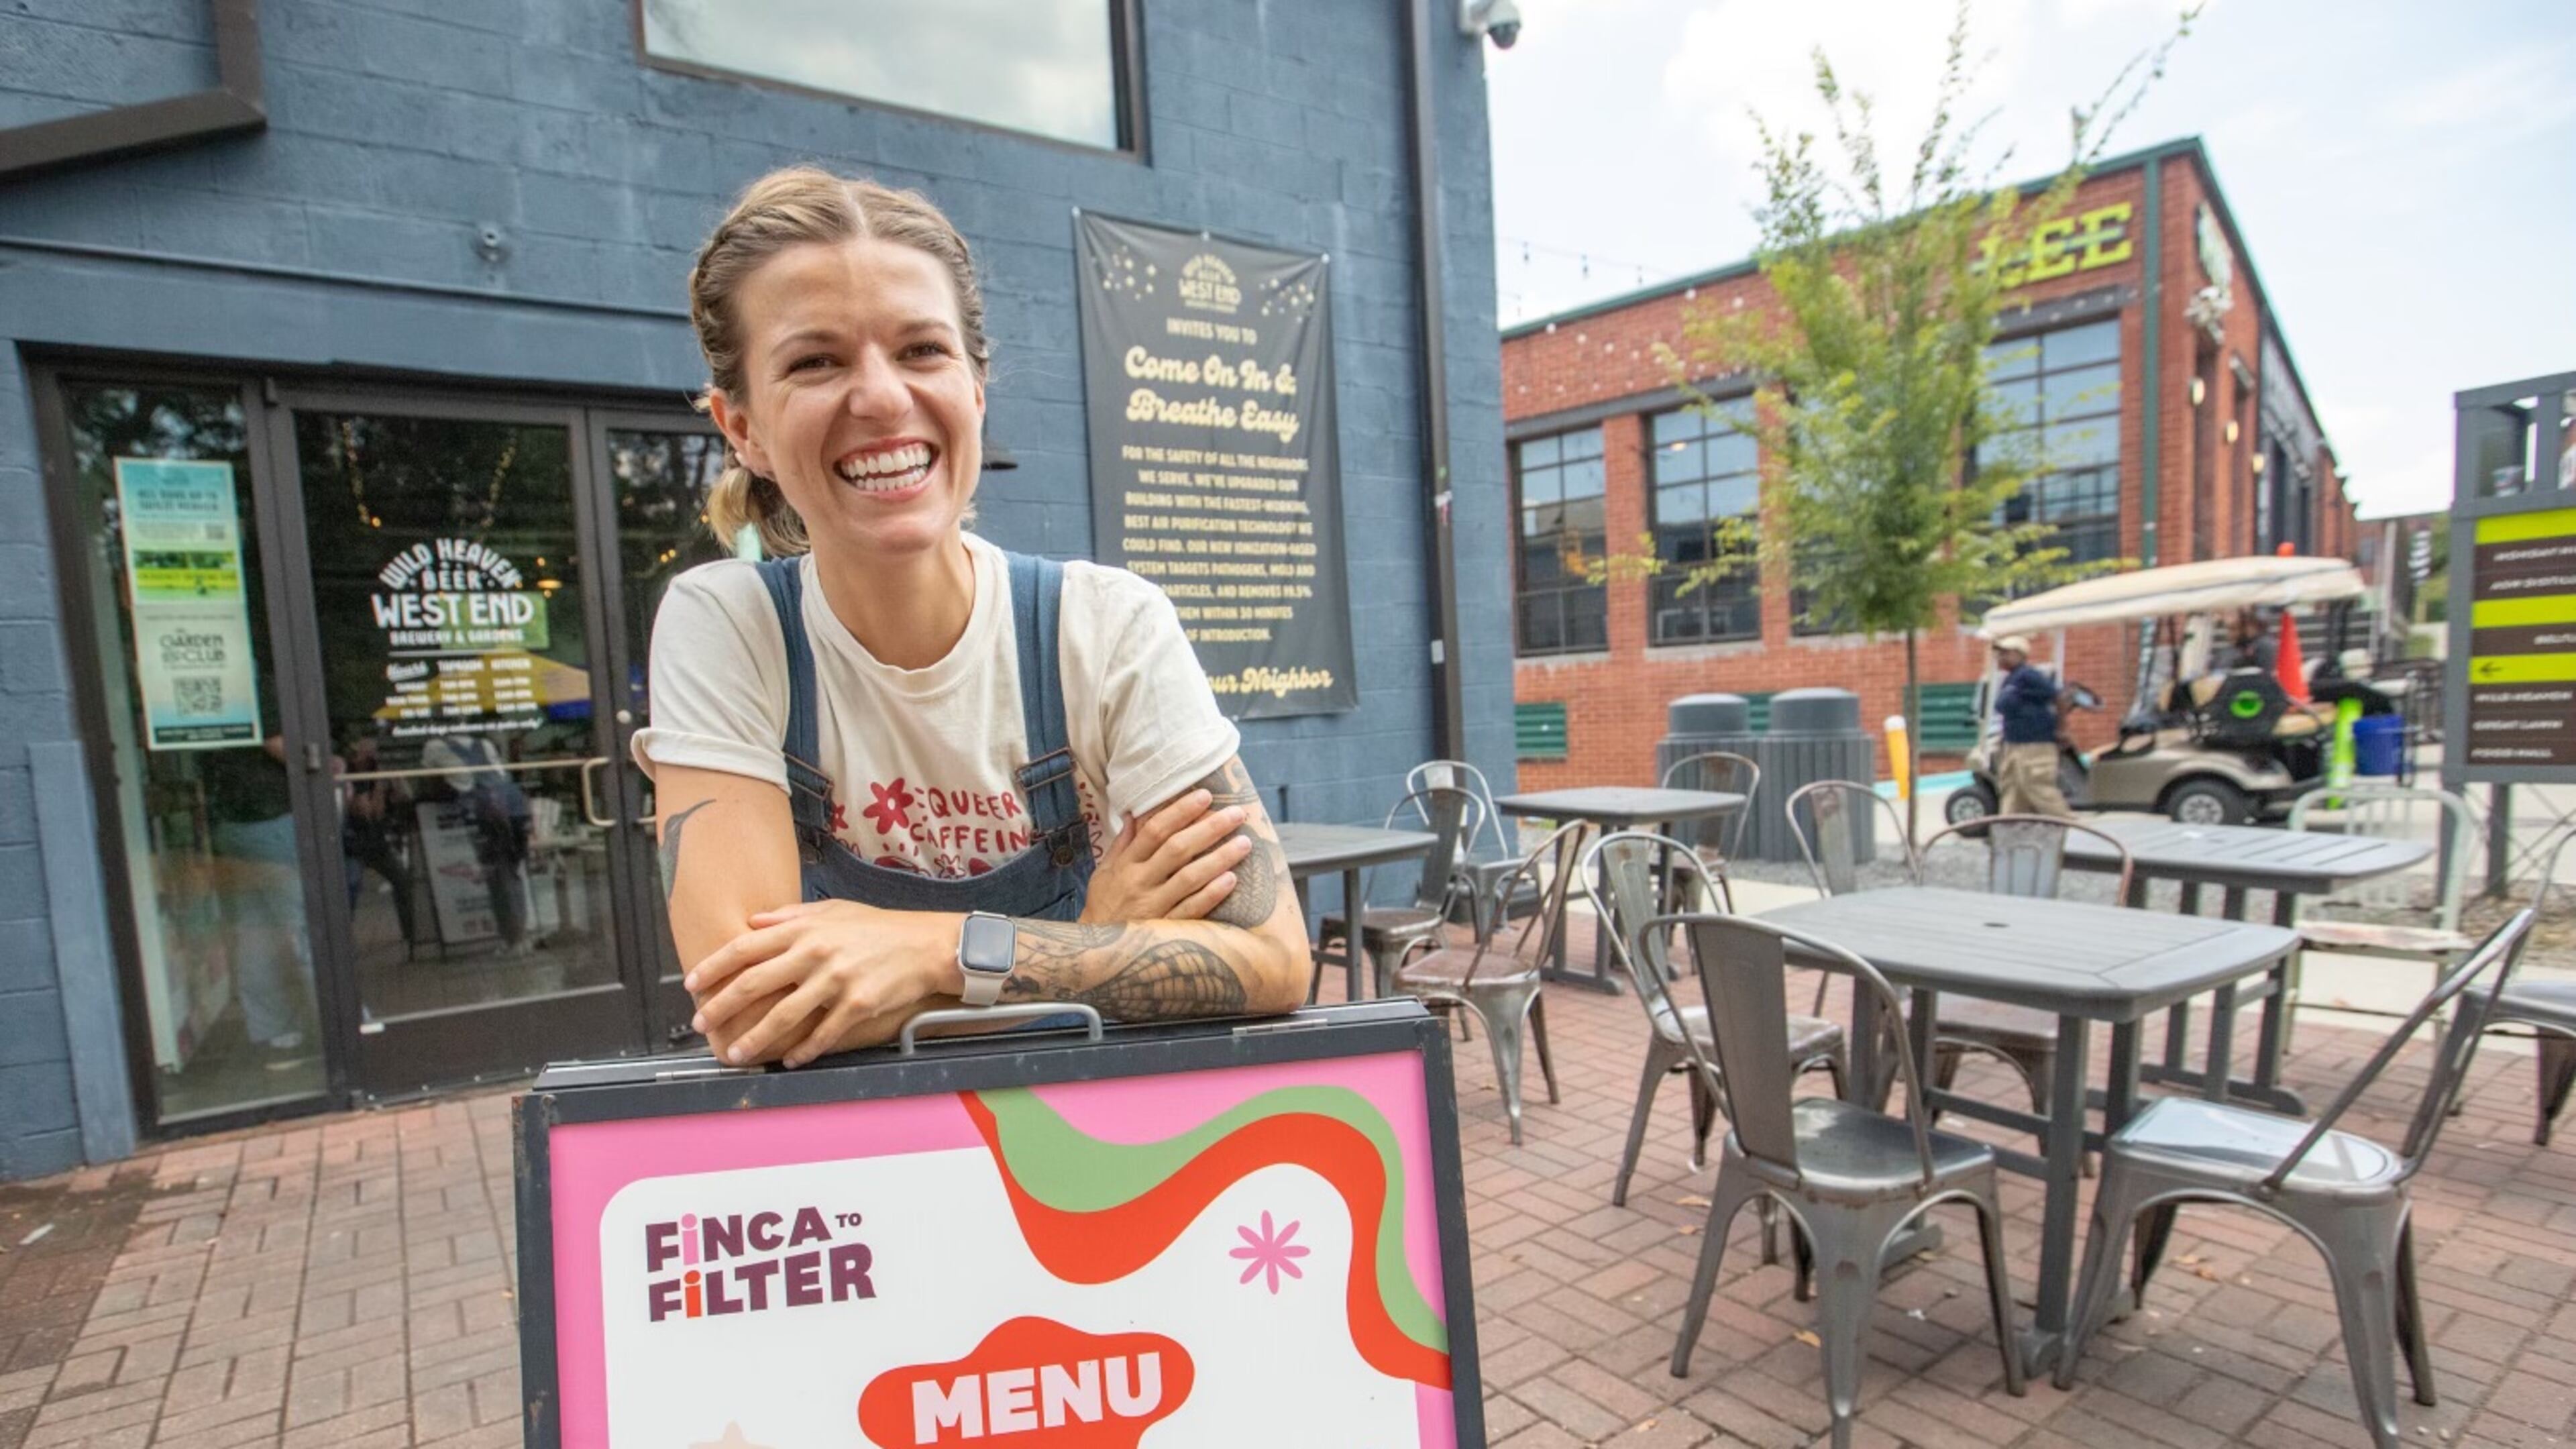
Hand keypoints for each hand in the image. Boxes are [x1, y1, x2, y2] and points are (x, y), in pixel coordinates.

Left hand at [685, 900, 956, 1067]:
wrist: (925, 945)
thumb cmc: (879, 928)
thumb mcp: (833, 911)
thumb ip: (790, 916)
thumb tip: (753, 922)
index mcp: (805, 929)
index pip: (746, 947)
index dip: (714, 966)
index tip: (693, 984)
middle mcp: (816, 953)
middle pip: (755, 983)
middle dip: (722, 1006)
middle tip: (701, 1023)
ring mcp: (837, 981)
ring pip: (783, 1015)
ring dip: (754, 1038)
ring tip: (736, 1052)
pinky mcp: (857, 1005)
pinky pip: (822, 1034)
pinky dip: (803, 1051)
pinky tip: (790, 1060)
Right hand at [1078, 789, 1250, 923]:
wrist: (1097, 952)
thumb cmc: (1104, 906)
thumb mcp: (1104, 872)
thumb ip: (1123, 843)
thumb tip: (1135, 812)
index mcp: (1126, 865)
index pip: (1155, 831)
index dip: (1180, 811)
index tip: (1204, 795)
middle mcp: (1140, 883)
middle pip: (1178, 849)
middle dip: (1210, 828)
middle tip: (1237, 814)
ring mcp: (1153, 907)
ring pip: (1190, 878)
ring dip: (1219, 858)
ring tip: (1244, 843)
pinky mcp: (1165, 929)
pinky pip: (1192, 909)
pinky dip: (1212, 894)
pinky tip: (1231, 879)